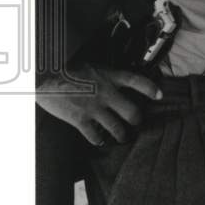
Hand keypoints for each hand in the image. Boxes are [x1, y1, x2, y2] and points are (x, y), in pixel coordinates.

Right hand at [37, 63, 161, 145]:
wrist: (44, 74)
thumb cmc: (64, 65)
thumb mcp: (90, 63)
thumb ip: (103, 73)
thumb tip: (110, 78)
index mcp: (110, 75)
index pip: (138, 81)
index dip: (151, 89)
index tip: (159, 95)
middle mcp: (107, 93)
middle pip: (133, 112)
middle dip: (137, 120)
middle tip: (136, 122)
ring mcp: (95, 108)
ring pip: (118, 129)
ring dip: (122, 135)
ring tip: (123, 138)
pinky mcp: (81, 120)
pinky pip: (95, 137)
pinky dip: (99, 140)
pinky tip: (99, 140)